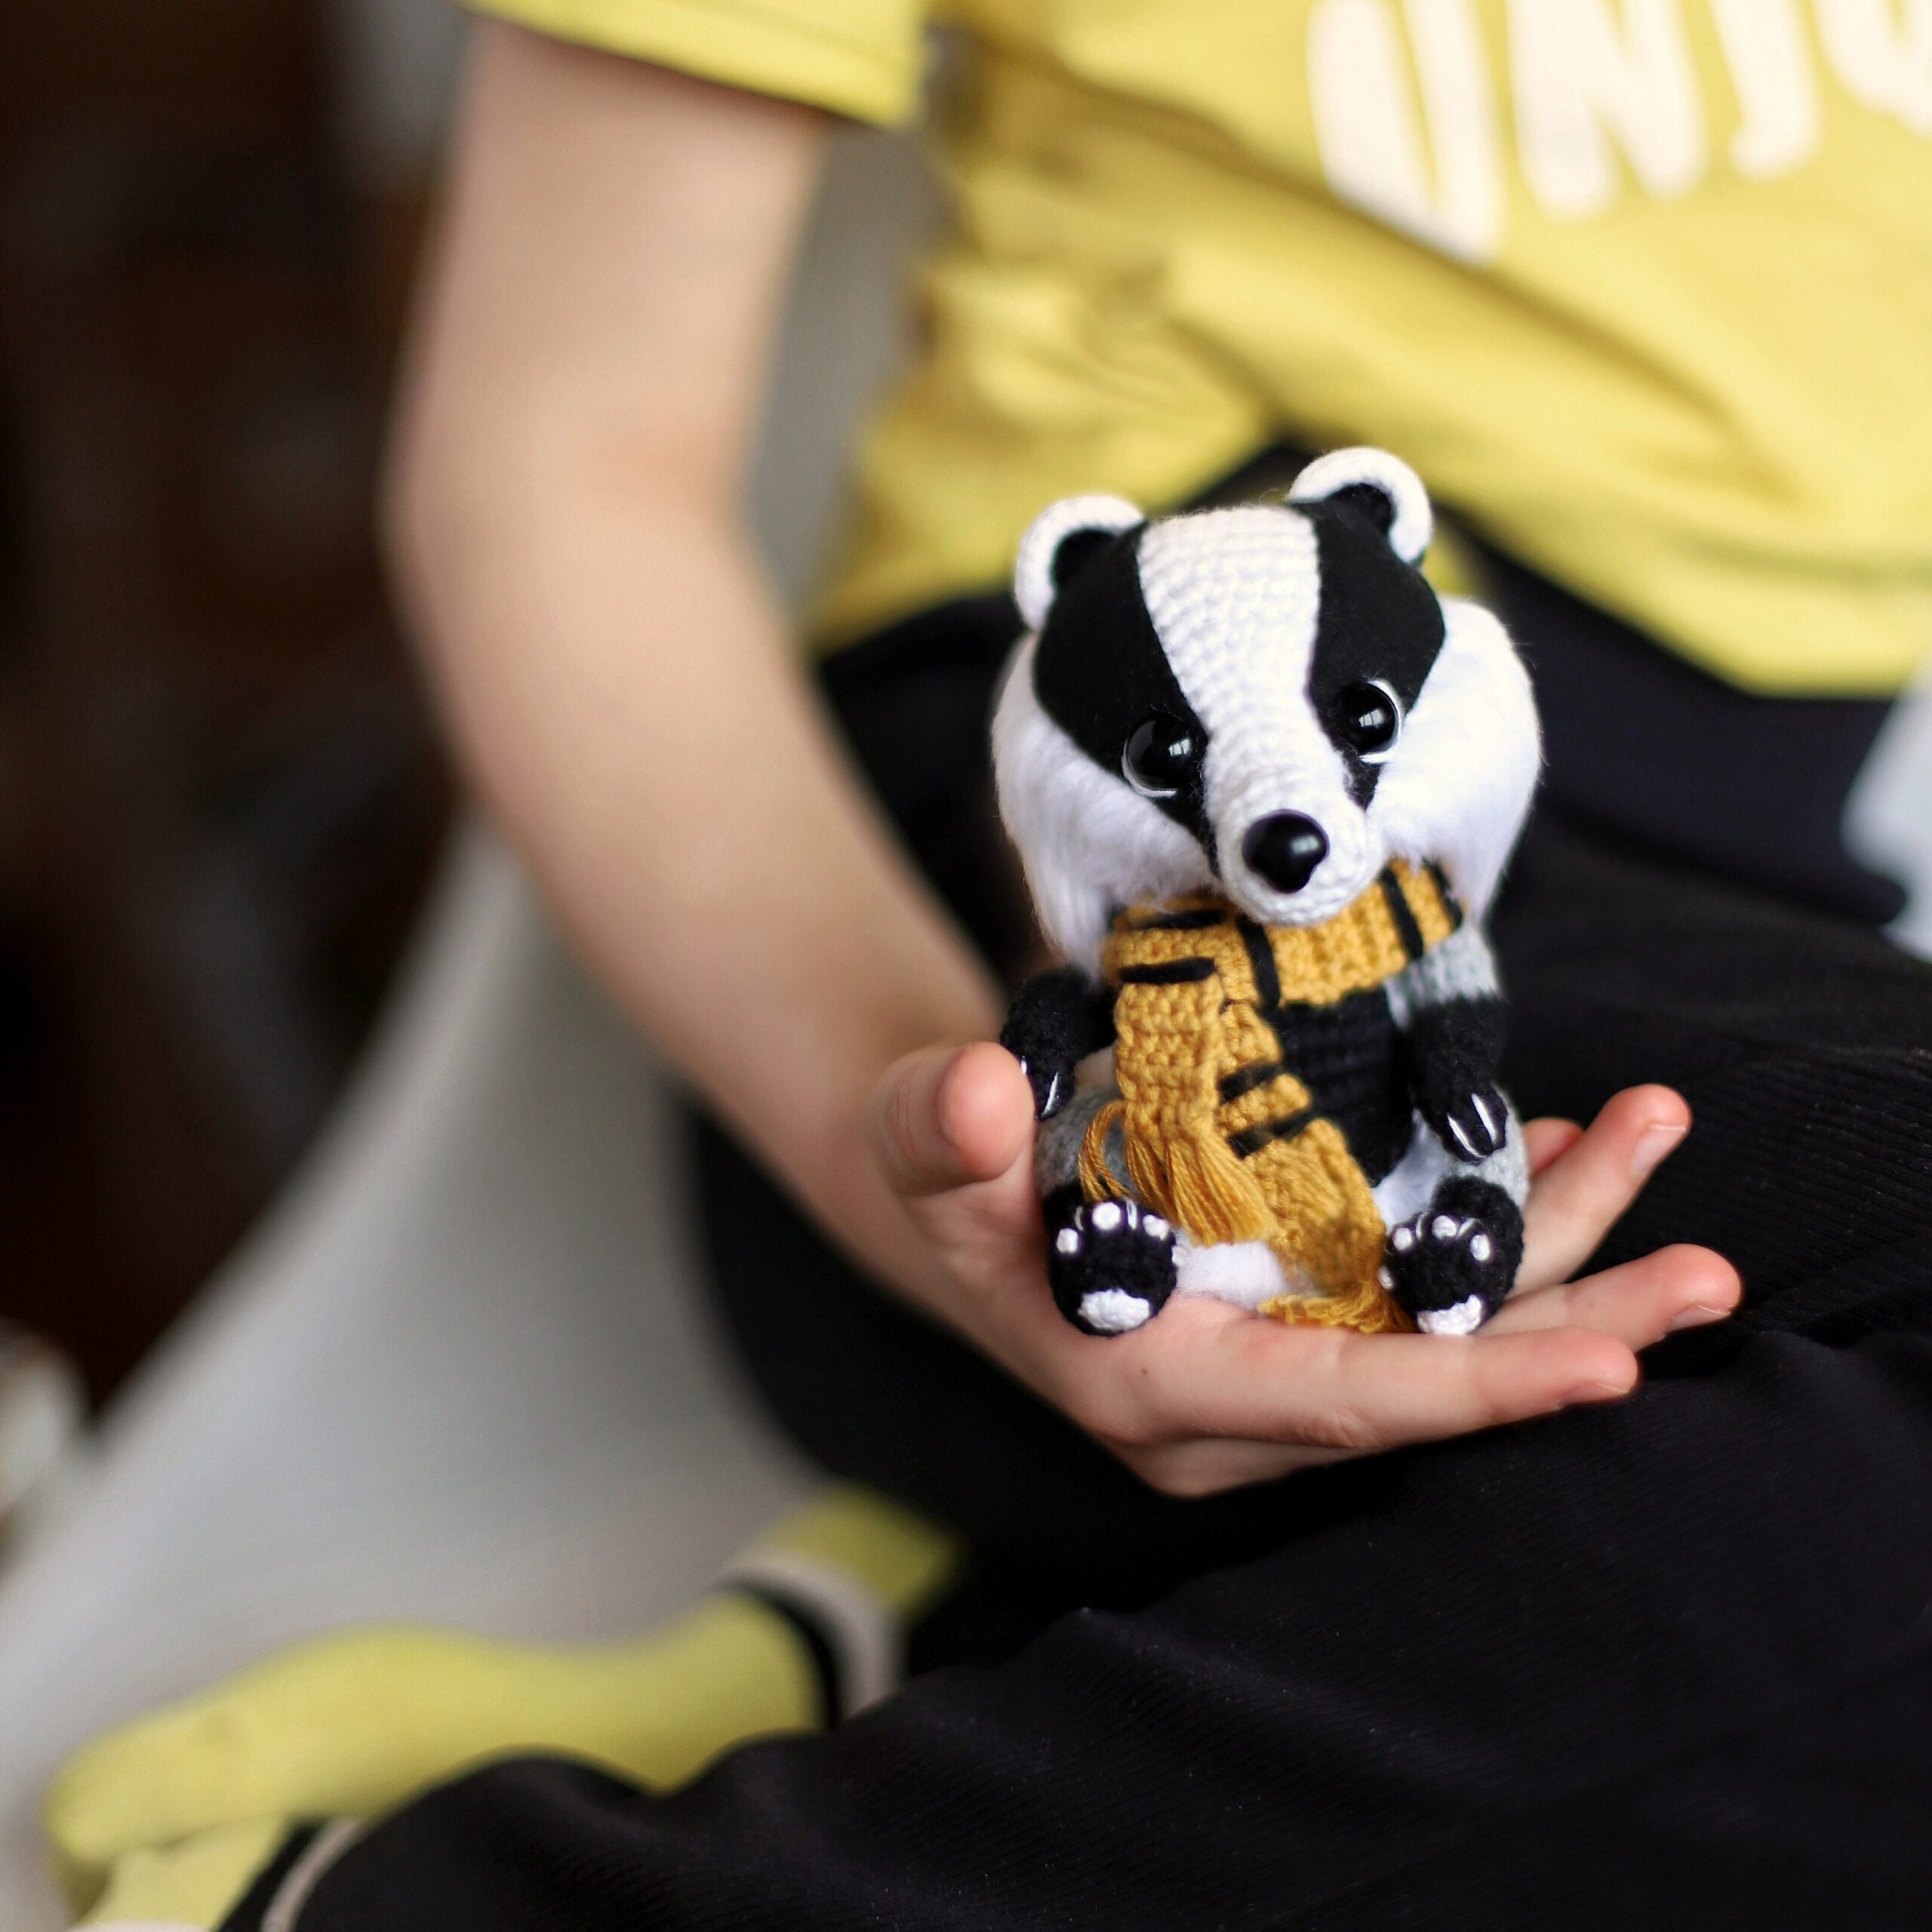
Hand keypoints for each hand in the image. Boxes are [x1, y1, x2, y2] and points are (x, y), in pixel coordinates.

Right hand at [869, 1046, 1736, 1497]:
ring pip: (1451, 1311)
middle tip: (1706, 1281)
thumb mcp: (922, 1150)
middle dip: (1576, 1327)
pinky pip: (1432, 1268)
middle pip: (1433, 1375)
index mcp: (1162, 1389)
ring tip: (1655, 1130)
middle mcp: (1248, 1399)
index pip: (1338, 1407)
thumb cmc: (946, 1183)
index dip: (1471, 1389)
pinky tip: (1568, 1140)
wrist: (970, 1197)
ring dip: (1566, 1238)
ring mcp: (1290, 1349)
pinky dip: (1505, 1208)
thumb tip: (973, 1092)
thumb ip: (939, 1134)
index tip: (1606, 1367)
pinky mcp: (1314, 1297)